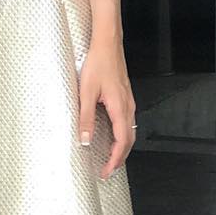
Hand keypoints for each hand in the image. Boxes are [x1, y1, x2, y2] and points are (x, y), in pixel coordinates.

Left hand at [77, 35, 136, 178]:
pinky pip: (127, 121)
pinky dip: (122, 135)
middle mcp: (128, 106)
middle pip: (128, 140)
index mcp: (120, 108)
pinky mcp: (125, 96)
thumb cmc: (98, 63)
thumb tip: (85, 139)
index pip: (121, 141)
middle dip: (119, 158)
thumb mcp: (86, 92)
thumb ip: (86, 117)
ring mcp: (128, 101)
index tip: (107, 170)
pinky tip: (113, 135)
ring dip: (121, 147)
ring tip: (111, 157)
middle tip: (108, 170)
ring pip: (129, 131)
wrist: (107, 44)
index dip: (115, 159)